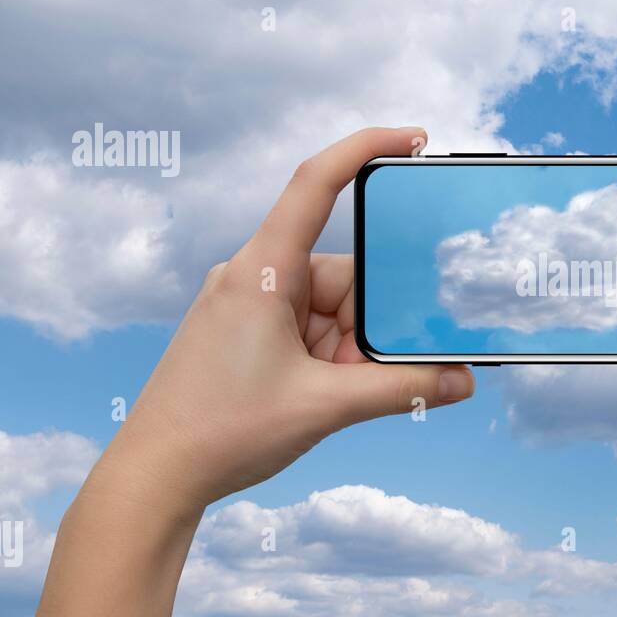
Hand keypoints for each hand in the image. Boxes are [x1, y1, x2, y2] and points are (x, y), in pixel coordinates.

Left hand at [102, 126, 473, 516]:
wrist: (154, 476)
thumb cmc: (221, 431)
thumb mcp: (325, 406)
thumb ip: (400, 389)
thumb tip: (462, 380)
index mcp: (262, 271)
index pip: (316, 184)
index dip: (364, 150)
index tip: (412, 139)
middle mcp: (254, 277)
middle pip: (343, 276)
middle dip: (369, 326)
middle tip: (372, 372)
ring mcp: (248, 306)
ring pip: (330, 310)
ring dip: (349, 352)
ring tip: (337, 398)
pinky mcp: (247, 334)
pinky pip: (309, 329)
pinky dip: (330, 359)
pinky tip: (326, 396)